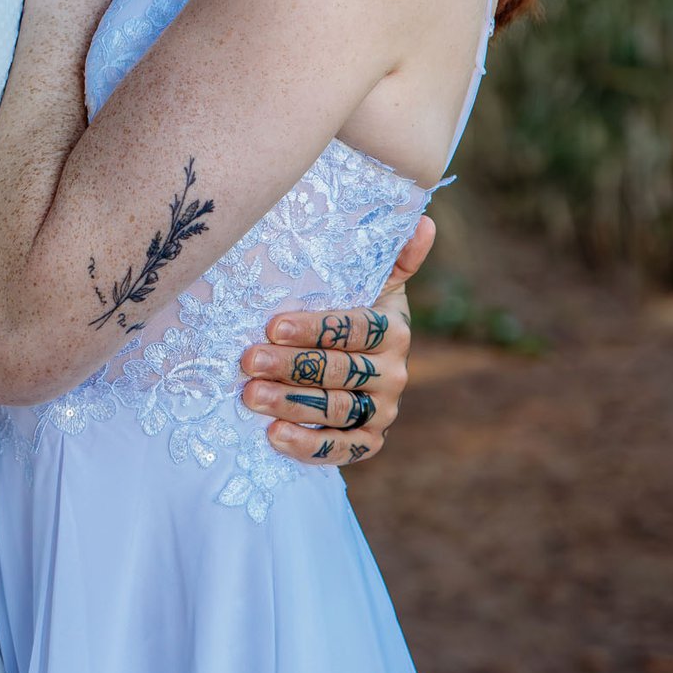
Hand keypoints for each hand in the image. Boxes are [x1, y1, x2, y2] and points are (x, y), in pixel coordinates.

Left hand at [239, 214, 435, 468]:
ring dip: (292, 404)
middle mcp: (395, 373)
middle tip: (247, 361)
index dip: (315, 329)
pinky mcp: (370, 441)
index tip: (272, 325)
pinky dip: (308, 446)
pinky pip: (344, 450)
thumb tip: (424, 222)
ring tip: (249, 395)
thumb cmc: (350, 314)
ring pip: (338, 410)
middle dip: (292, 367)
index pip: (356, 329)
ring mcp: (383, 410)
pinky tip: (273, 435)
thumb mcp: (371, 284)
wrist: (356, 367)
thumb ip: (392, 257)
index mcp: (395, 331)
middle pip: (341, 371)